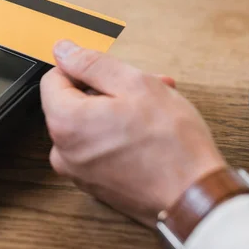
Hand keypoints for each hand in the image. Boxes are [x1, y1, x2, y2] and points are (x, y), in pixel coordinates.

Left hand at [40, 40, 225, 226]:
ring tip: (154, 106)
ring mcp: (78, 171)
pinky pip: (97, 147)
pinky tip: (148, 130)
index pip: (53, 79)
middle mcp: (63, 151)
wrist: (195, 197)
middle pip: (73, 102)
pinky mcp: (94, 184)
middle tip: (145, 85)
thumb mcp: (134, 84)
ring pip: (89, 124)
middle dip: (108, 89)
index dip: (83, 68)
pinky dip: (117, 134)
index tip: (109, 71)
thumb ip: (91, 63)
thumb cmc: (171, 144)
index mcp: (65, 123)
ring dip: (118, 110)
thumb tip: (63, 50)